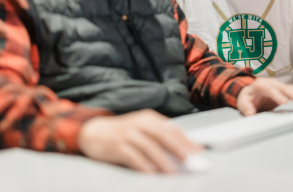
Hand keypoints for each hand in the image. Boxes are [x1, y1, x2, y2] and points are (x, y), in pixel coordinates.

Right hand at [78, 109, 200, 172]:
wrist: (93, 132)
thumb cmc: (123, 134)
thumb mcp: (142, 130)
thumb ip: (159, 139)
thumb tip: (183, 155)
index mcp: (150, 118)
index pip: (173, 129)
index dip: (187, 141)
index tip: (199, 153)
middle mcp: (140, 123)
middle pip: (164, 135)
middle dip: (180, 149)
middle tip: (192, 161)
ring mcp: (128, 133)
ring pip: (150, 146)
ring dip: (163, 160)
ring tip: (173, 172)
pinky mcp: (117, 145)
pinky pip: (133, 156)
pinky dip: (143, 165)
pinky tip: (151, 174)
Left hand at [236, 78, 292, 115]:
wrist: (250, 92)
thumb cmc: (247, 97)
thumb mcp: (243, 102)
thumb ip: (246, 108)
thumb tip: (250, 114)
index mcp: (261, 85)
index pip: (270, 89)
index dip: (277, 95)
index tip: (284, 102)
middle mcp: (272, 83)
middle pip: (284, 88)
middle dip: (292, 94)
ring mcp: (279, 87)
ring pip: (291, 89)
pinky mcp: (285, 91)